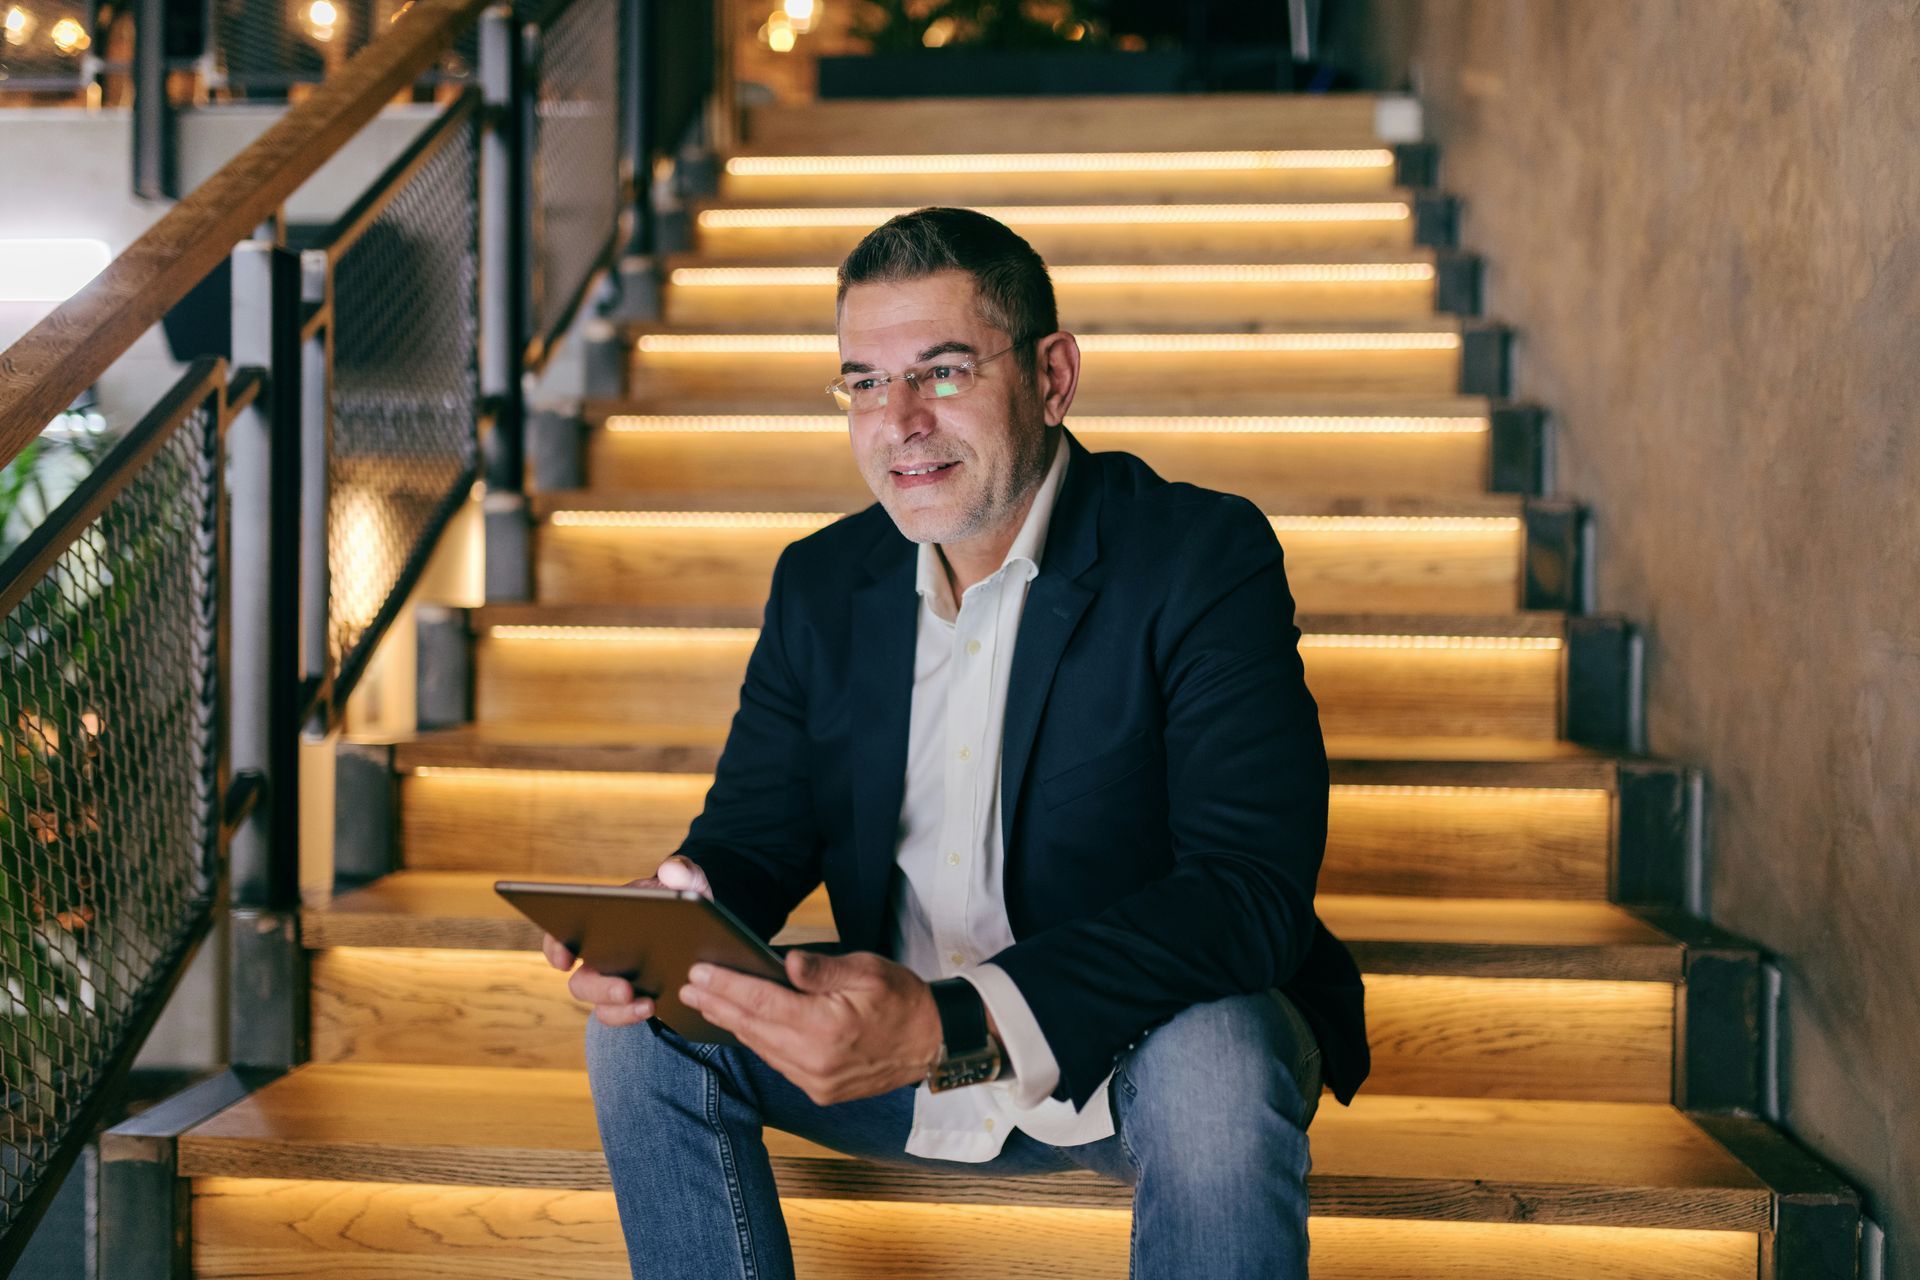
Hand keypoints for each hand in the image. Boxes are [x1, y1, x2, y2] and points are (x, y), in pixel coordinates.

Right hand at [540, 856, 712, 1026]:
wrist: (704, 929)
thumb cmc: (683, 901)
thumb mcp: (687, 882)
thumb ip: (682, 872)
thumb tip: (671, 871)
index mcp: (601, 923)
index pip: (563, 937)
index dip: (556, 947)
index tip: (564, 959)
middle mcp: (601, 959)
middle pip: (582, 982)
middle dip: (600, 988)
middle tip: (625, 988)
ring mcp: (617, 983)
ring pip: (602, 1006)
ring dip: (620, 1008)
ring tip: (648, 1004)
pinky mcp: (636, 1001)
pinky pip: (624, 1015)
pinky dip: (635, 1015)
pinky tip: (656, 1006)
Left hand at [681, 949, 942, 1105]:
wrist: (933, 1043)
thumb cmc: (902, 1000)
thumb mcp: (868, 970)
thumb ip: (824, 969)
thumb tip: (786, 962)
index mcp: (827, 1028)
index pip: (763, 1004)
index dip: (727, 987)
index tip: (699, 973)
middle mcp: (817, 1061)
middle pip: (753, 1029)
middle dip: (718, 1005)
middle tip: (687, 987)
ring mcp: (817, 1082)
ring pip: (762, 1049)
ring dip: (732, 1024)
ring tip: (706, 1002)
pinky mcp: (820, 1091)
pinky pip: (777, 1063)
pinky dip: (757, 1041)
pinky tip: (742, 1025)